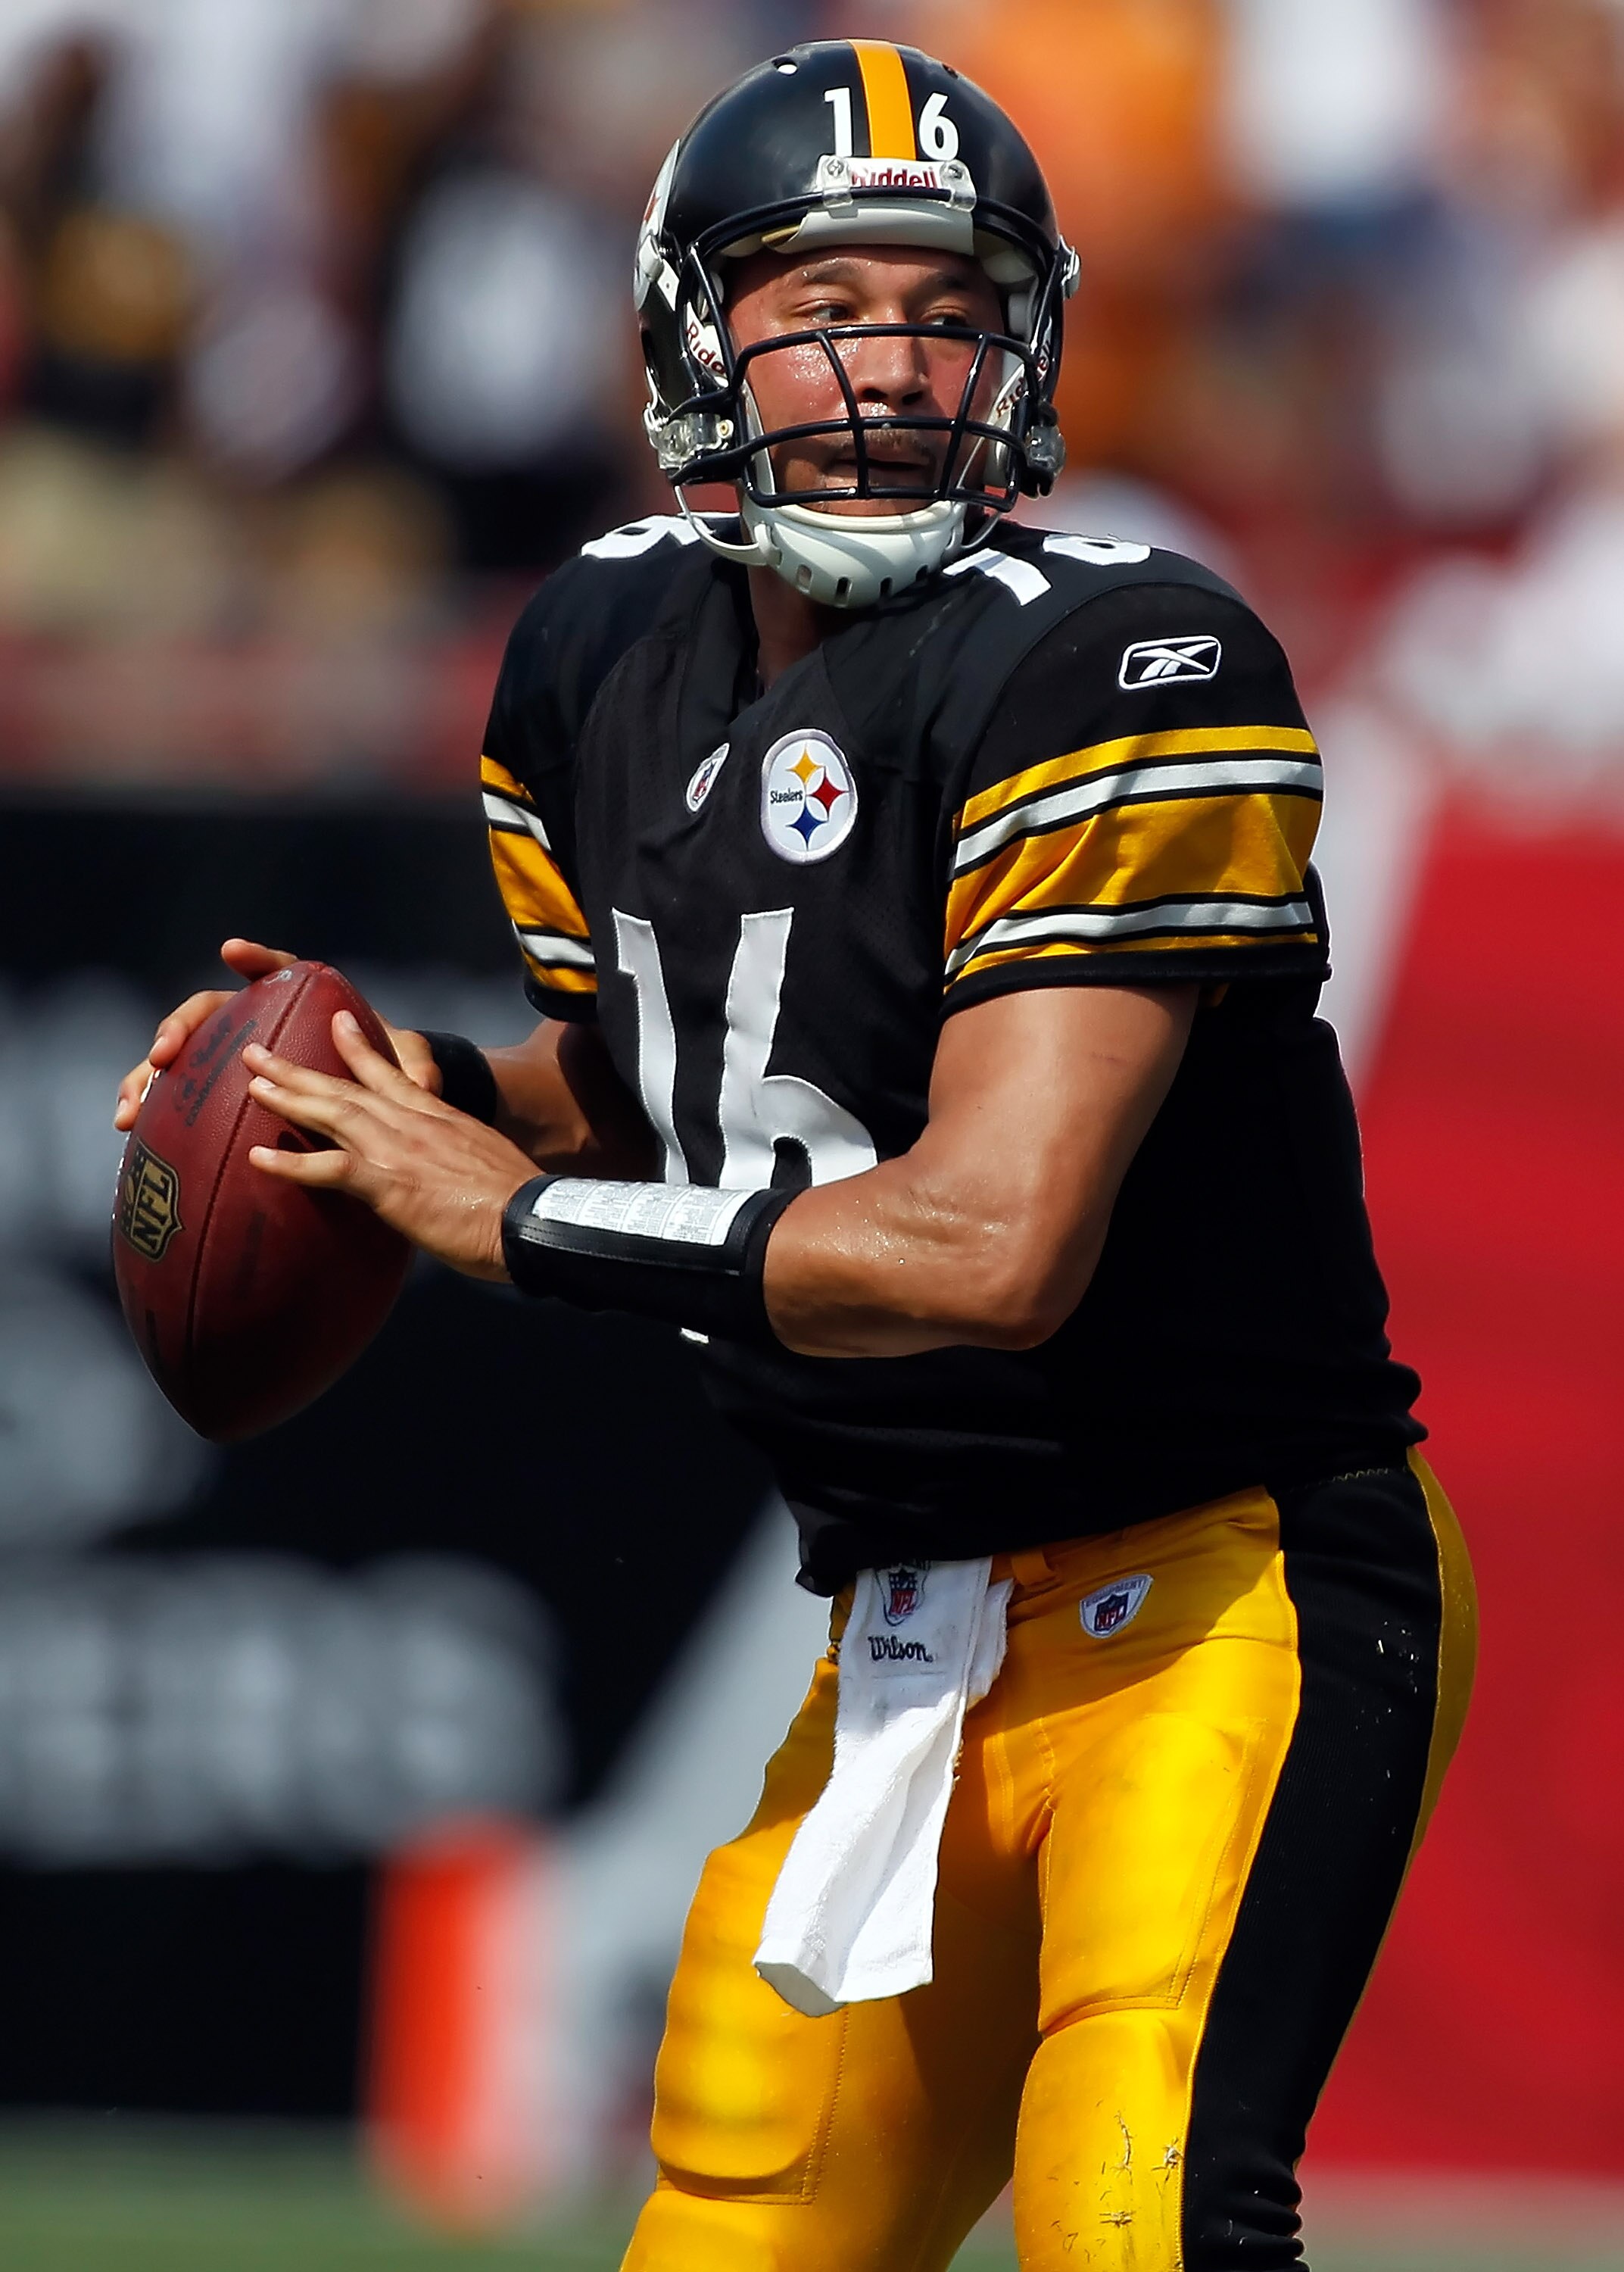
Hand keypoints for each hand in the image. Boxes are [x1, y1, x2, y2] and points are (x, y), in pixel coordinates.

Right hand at [114, 938, 438, 1130]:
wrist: (384, 1099)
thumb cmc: (394, 1069)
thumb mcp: (410, 1068)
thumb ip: (417, 1068)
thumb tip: (427, 1083)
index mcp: (305, 1002)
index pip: (279, 971)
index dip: (257, 959)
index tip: (231, 950)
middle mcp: (261, 1022)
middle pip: (210, 1014)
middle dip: (179, 1029)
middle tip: (162, 1052)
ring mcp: (233, 1055)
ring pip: (181, 1059)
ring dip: (147, 1079)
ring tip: (128, 1111)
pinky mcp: (219, 1092)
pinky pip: (180, 1098)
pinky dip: (156, 1111)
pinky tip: (132, 1134)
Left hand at [243, 1011, 533, 1279]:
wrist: (529, 1217)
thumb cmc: (514, 1202)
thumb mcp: (482, 1162)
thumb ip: (452, 1158)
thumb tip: (439, 1172)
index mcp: (437, 1115)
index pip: (390, 1073)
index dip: (360, 1048)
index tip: (337, 1021)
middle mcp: (411, 1121)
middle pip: (346, 1086)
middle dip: (299, 1067)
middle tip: (258, 1050)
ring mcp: (396, 1148)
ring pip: (331, 1112)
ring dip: (287, 1097)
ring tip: (250, 1084)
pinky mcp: (386, 1182)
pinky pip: (328, 1168)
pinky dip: (291, 1163)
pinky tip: (257, 1159)